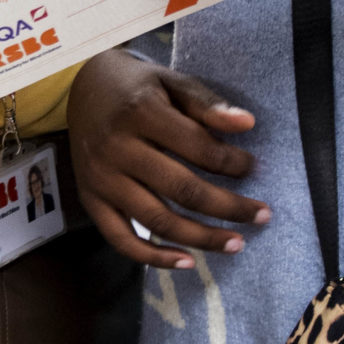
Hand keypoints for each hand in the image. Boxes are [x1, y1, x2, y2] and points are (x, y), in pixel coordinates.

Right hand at [68, 47, 268, 268]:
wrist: (81, 88)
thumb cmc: (137, 87)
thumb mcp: (171, 81)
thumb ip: (207, 104)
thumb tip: (247, 124)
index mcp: (141, 113)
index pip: (198, 148)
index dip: (233, 163)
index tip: (255, 168)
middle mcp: (117, 149)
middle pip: (182, 190)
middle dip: (228, 207)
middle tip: (262, 215)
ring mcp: (101, 179)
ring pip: (156, 220)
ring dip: (201, 238)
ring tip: (236, 243)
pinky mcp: (90, 200)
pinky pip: (121, 239)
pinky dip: (153, 258)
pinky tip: (187, 262)